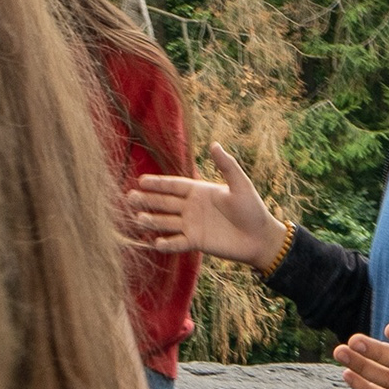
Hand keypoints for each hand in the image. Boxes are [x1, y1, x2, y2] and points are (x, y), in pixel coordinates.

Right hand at [126, 144, 286, 268]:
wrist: (260, 237)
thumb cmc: (253, 209)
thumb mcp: (241, 185)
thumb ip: (227, 166)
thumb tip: (214, 144)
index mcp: (199, 191)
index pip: (173, 186)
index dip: (158, 183)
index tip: (140, 180)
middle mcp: (191, 208)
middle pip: (164, 203)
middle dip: (147, 200)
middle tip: (129, 198)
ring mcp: (192, 226)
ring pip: (166, 222)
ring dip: (152, 221)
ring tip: (137, 219)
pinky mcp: (196, 242)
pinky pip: (177, 242)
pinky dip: (167, 243)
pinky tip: (155, 243)